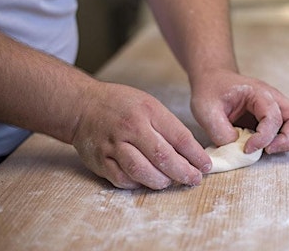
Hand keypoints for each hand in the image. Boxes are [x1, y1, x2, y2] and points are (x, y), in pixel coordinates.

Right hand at [72, 82, 211, 189]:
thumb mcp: (150, 105)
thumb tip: (192, 154)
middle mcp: (130, 128)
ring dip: (160, 181)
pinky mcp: (99, 160)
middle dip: (183, 172)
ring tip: (170, 182)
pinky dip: (137, 184)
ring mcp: (113, 145)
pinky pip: (122, 179)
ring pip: (141, 171)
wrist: (82, 106)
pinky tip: (146, 182)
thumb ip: (169, 128)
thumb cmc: (122, 106)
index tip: (205, 166)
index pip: (179, 137)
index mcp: (148, 111)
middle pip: (162, 157)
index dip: (196, 156)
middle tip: (193, 180)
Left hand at [190, 69, 288, 153]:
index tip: (246, 149)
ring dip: (288, 142)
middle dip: (288, 140)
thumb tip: (238, 148)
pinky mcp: (274, 117)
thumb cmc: (210, 91)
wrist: (213, 80)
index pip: (272, 117)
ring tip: (268, 151)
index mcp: (258, 93)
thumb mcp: (206, 110)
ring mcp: (276, 108)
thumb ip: (220, 131)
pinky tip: (265, 147)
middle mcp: (273, 99)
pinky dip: (283, 142)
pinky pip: (288, 130)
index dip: (262, 137)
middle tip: (268, 151)